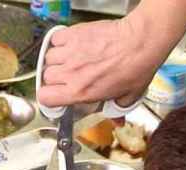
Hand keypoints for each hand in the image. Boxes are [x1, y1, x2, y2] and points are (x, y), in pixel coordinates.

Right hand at [37, 17, 158, 107]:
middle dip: (55, 78)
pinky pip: (55, 39)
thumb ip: (117, 110)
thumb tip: (117, 120)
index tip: (54, 95)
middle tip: (68, 76)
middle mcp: (71, 73)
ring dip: (57, 59)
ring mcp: (71, 52)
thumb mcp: (127, 97)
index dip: (48, 97)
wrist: (140, 42)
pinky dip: (59, 42)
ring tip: (70, 59)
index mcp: (80, 91)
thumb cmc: (136, 67)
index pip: (45, 97)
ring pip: (48, 57)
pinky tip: (70, 45)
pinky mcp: (74, 34)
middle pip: (46, 76)